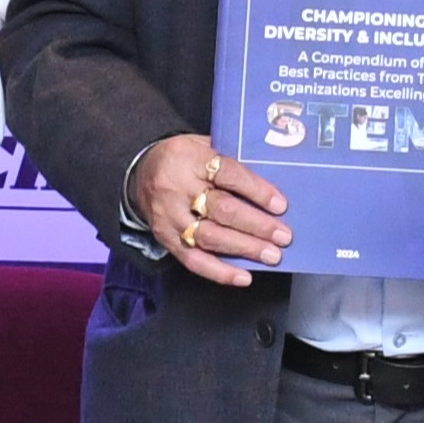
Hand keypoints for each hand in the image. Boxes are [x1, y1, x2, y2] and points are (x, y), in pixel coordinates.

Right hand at [131, 131, 289, 288]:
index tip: (280, 205)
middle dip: (256, 225)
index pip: (227, 174)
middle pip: (221, 209)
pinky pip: (193, 260)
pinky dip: (220, 272)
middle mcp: (176, 187)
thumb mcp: (203, 145)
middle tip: (283, 236)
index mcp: (189, 158)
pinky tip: (243, 276)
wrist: (140, 174)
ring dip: (244, 248)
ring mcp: (169, 216)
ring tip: (271, 255)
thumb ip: (231, 160)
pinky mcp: (165, 238)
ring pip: (209, 236)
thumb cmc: (182, 160)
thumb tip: (272, 184)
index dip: (255, 191)